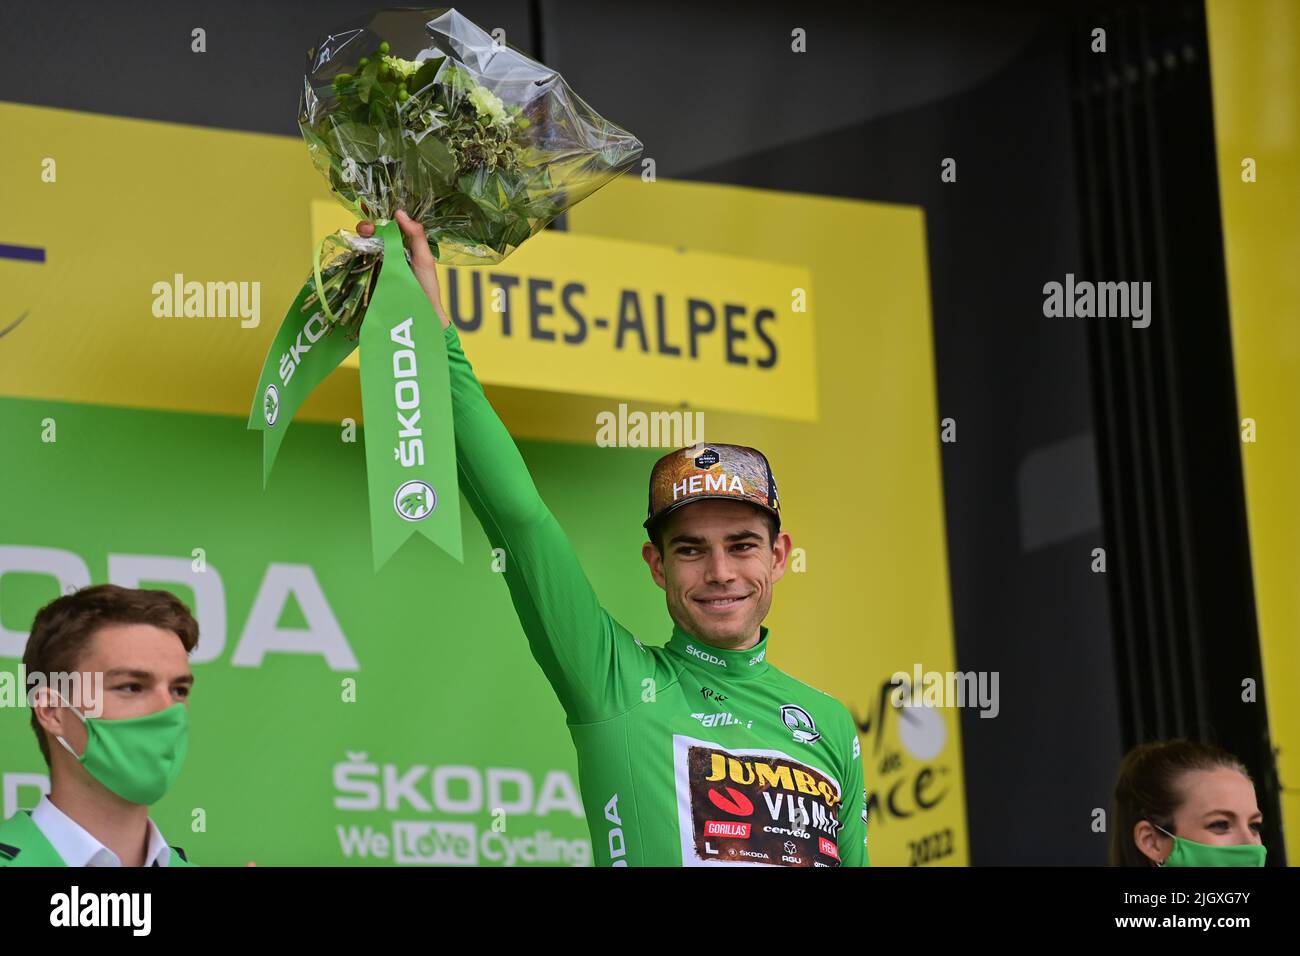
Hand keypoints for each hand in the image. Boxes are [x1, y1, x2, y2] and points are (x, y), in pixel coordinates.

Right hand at [356, 209, 449, 329]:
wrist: (421, 315)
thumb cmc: (427, 288)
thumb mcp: (424, 259)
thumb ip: (416, 235)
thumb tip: (399, 212)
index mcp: (403, 244)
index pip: (388, 225)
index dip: (377, 215)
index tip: (369, 208)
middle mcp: (389, 252)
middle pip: (372, 233)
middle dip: (366, 226)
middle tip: (366, 229)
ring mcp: (378, 264)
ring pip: (364, 245)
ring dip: (360, 238)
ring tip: (362, 238)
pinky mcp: (370, 278)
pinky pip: (359, 263)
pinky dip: (354, 254)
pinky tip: (355, 250)